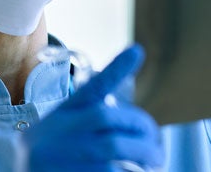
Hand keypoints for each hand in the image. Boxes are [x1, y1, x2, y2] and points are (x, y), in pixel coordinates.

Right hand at [24, 45, 163, 170]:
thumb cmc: (53, 154)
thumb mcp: (63, 129)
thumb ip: (92, 119)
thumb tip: (137, 125)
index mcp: (64, 114)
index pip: (92, 88)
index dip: (115, 69)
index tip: (137, 51)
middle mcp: (60, 131)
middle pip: (107, 117)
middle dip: (140, 127)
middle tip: (157, 144)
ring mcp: (63, 155)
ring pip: (112, 146)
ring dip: (141, 154)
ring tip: (155, 162)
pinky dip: (125, 170)